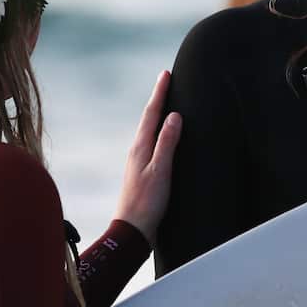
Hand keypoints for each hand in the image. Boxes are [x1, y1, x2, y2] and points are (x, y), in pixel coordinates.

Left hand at [114, 70, 181, 246]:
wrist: (132, 231)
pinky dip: (159, 132)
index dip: (159, 93)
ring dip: (157, 115)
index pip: (152, 113)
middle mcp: (137, 151)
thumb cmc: (147, 203)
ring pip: (149, 131)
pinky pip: (152, 143)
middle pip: (149, 118)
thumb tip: (175, 116)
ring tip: (165, 102)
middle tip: (166, 81)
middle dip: (158, 99)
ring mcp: (139, 162)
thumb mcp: (160, 171)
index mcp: (140, 147)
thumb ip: (167, 142)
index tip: (165, 74)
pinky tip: (163, 138)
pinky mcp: (144, 172)